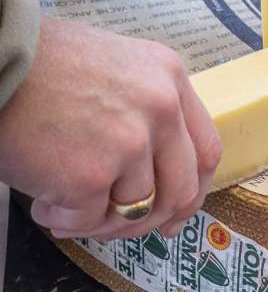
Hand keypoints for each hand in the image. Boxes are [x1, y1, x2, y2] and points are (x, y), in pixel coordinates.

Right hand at [0, 16, 221, 239]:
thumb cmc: (38, 64)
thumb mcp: (114, 67)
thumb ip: (145, 110)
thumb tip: (154, 173)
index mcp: (169, 77)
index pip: (205, 151)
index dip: (193, 192)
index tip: (176, 215)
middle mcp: (159, 108)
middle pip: (179, 190)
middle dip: (148, 220)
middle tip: (115, 227)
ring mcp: (129, 143)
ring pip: (135, 211)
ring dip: (98, 221)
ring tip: (61, 207)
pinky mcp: (90, 175)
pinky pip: (89, 220)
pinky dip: (65, 221)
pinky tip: (42, 203)